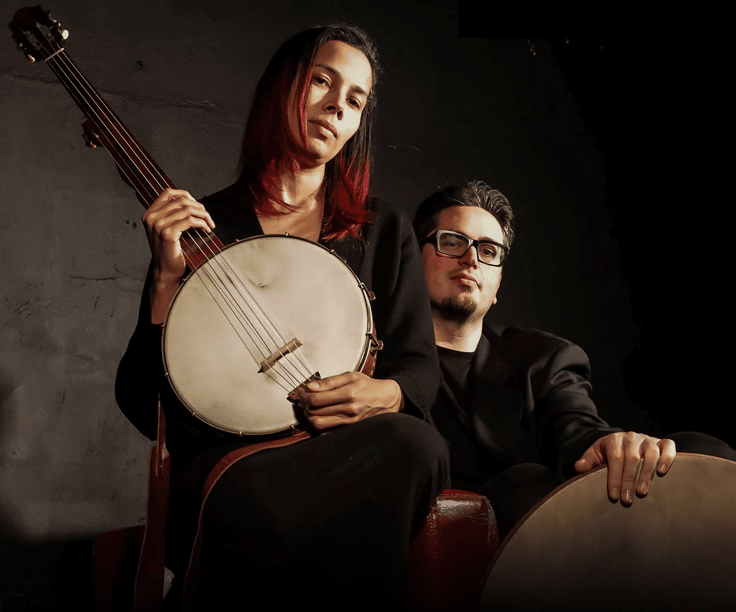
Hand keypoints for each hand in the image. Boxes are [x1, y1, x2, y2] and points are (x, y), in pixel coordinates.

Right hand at [142, 188, 214, 322]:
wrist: (166, 272)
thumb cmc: (171, 252)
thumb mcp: (169, 229)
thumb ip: (174, 215)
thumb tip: (193, 202)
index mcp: (149, 214)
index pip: (168, 193)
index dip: (186, 195)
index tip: (198, 206)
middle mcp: (151, 217)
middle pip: (181, 200)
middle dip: (199, 207)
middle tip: (209, 218)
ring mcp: (157, 225)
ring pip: (187, 209)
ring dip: (203, 215)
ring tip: (210, 225)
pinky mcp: (167, 234)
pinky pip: (190, 221)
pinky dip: (202, 223)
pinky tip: (206, 230)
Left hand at [293, 372, 403, 430]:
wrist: (387, 398)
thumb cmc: (369, 386)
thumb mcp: (351, 376)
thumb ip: (329, 381)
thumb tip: (311, 386)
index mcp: (348, 393)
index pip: (316, 399)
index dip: (304, 396)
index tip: (302, 391)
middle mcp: (348, 409)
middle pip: (314, 412)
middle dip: (305, 405)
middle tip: (304, 398)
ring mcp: (349, 422)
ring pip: (318, 424)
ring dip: (310, 416)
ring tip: (311, 407)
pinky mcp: (349, 429)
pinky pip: (327, 431)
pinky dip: (319, 424)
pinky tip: (320, 415)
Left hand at [574, 432, 675, 504]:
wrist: (624, 441)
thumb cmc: (609, 453)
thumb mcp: (596, 454)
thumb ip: (588, 461)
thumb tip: (578, 467)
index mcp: (614, 439)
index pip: (615, 458)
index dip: (614, 477)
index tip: (614, 495)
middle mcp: (631, 437)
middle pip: (632, 458)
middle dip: (628, 480)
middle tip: (627, 500)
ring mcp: (648, 439)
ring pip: (651, 453)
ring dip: (647, 473)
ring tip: (642, 492)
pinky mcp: (662, 442)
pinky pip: (668, 446)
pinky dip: (667, 458)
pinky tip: (662, 472)